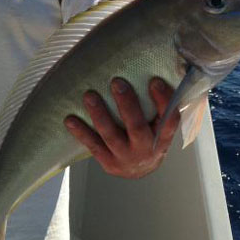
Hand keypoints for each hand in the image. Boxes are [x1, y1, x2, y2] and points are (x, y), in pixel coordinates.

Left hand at [64, 77, 179, 178]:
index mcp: (163, 138)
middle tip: (117, 82)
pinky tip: (70, 120)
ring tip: (89, 96)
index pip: (170, 120)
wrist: (140, 171)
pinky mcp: (108, 163)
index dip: (164, 101)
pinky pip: (93, 146)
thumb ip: (157, 104)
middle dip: (127, 105)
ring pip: (111, 136)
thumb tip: (156, 68)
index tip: (155, 81)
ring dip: (99, 115)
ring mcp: (126, 158)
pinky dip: (81, 132)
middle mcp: (146, 149)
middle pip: (137, 127)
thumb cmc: (149, 138)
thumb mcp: (158, 125)